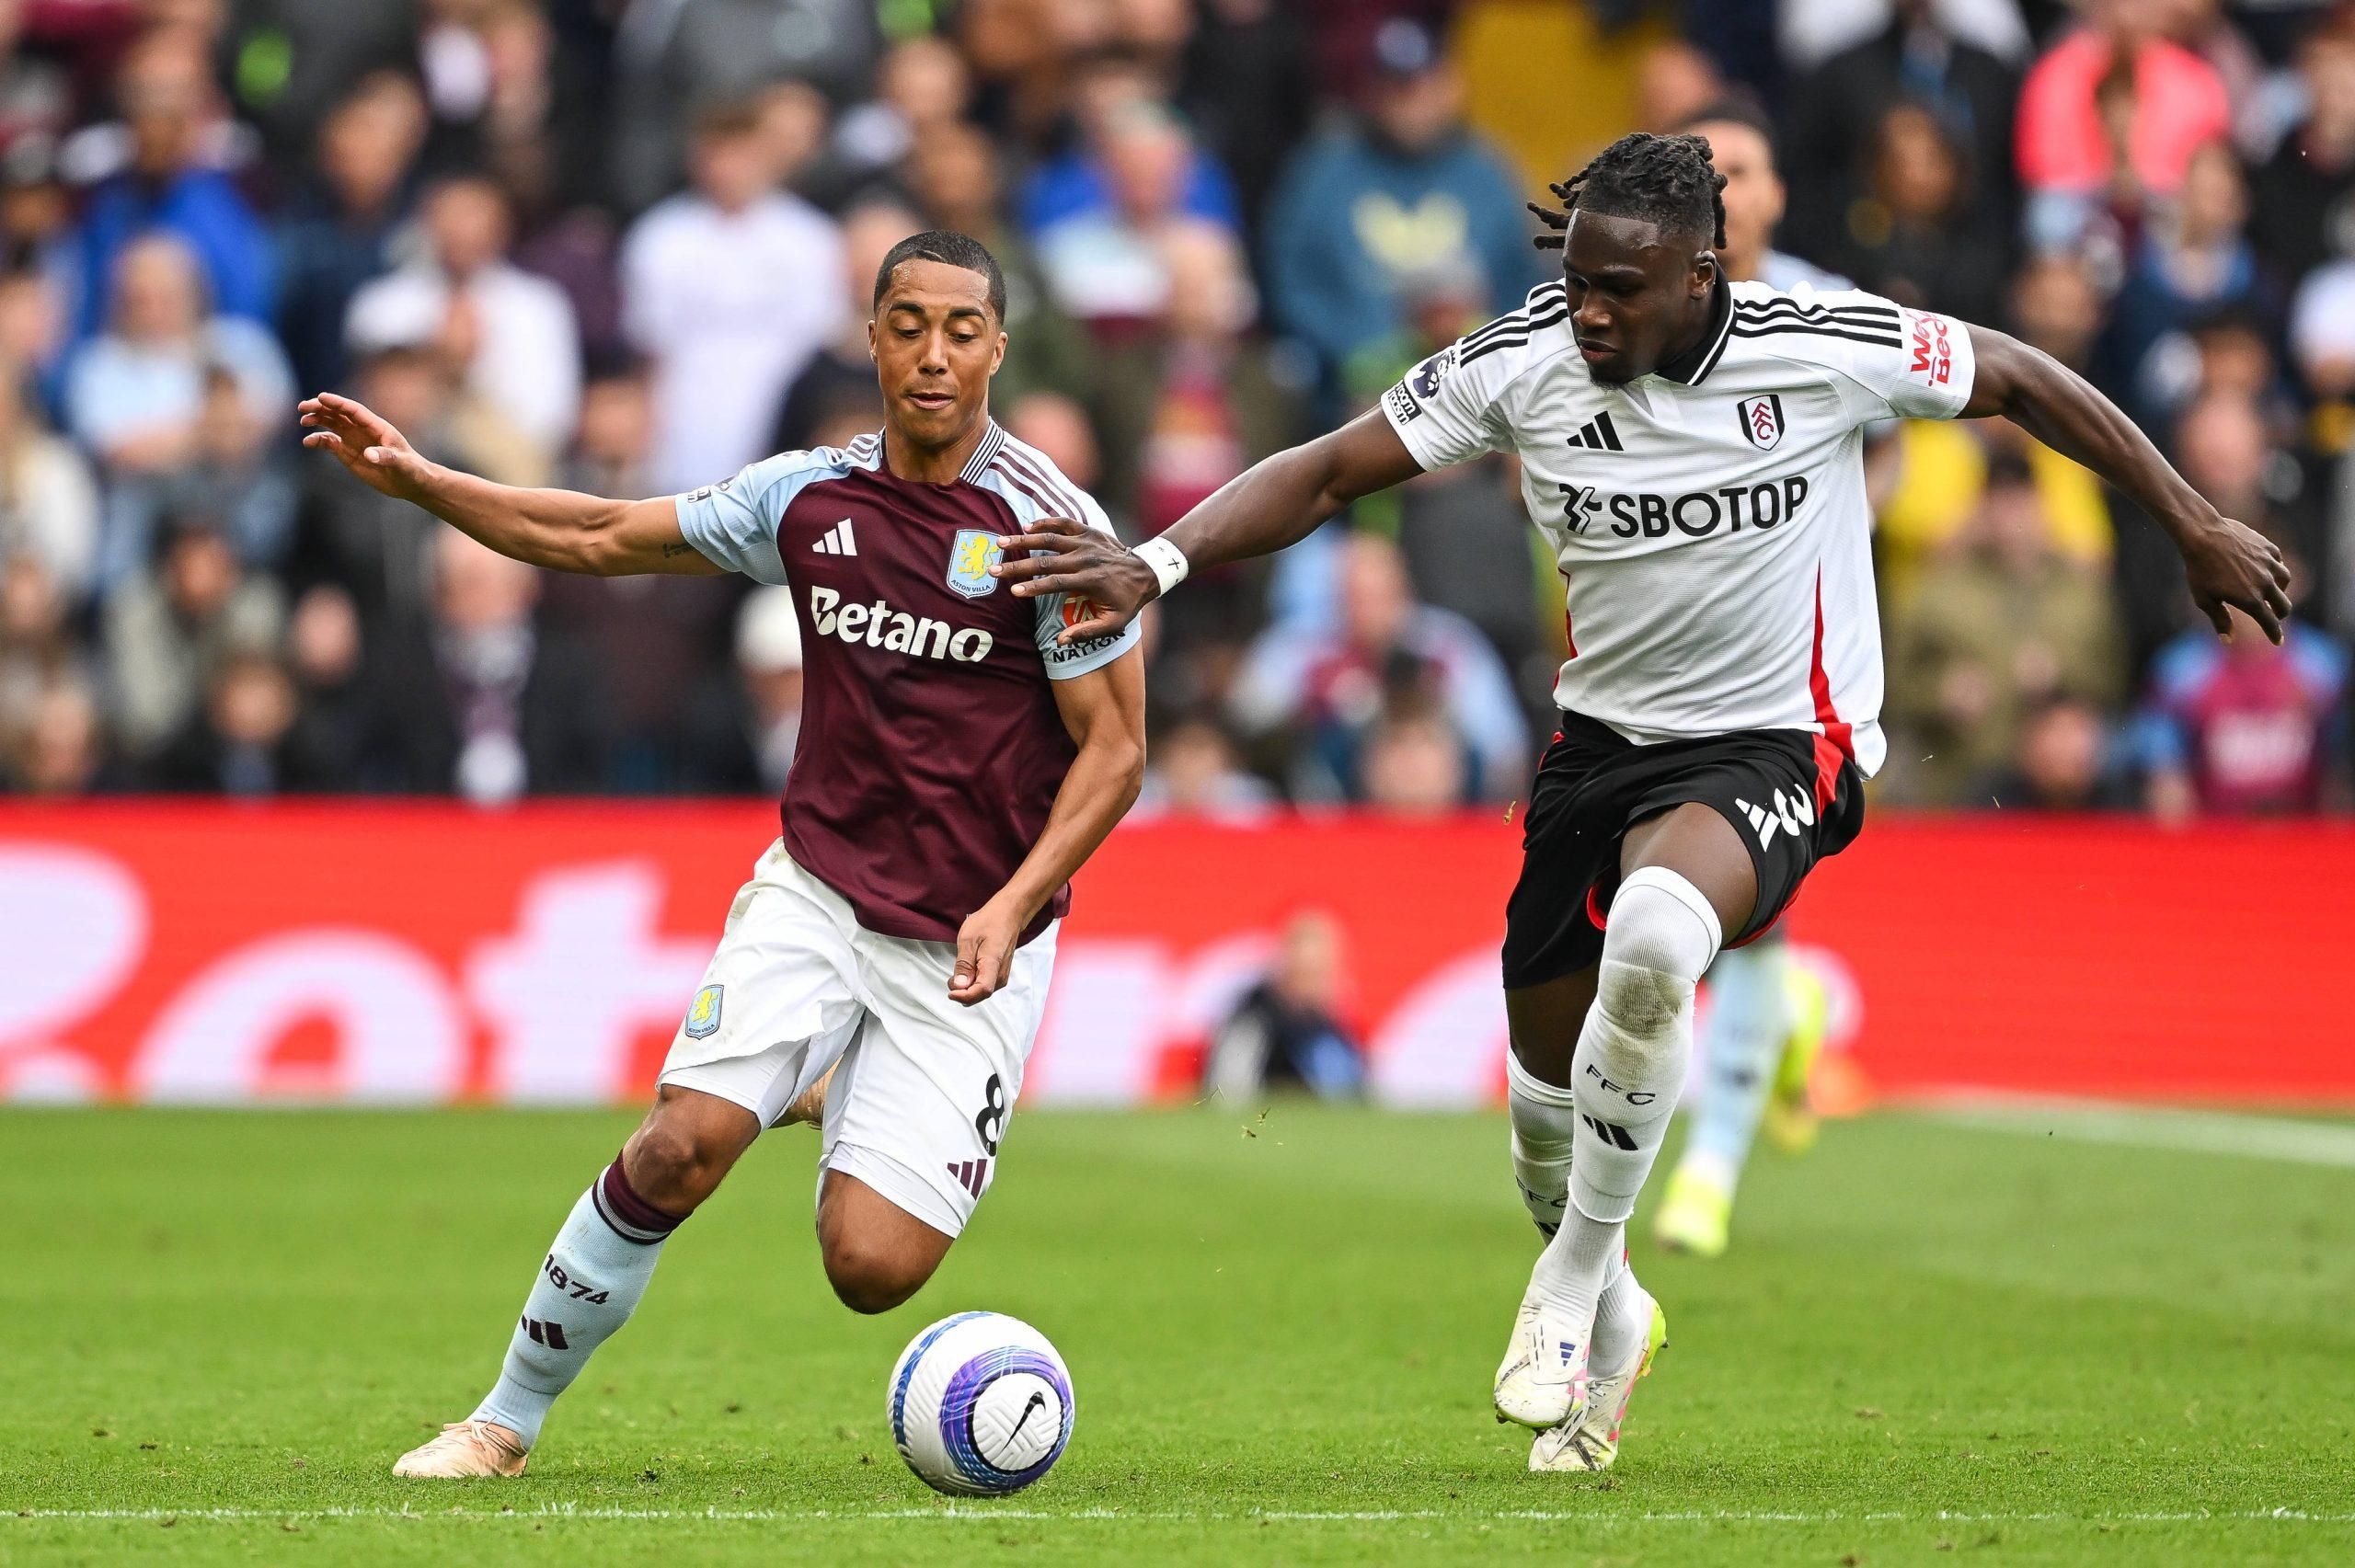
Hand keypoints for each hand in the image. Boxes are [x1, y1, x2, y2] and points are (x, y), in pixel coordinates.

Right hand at [298, 393, 434, 499]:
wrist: (411, 484)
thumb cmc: (412, 471)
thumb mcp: (403, 465)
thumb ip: (387, 458)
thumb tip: (369, 454)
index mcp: (377, 427)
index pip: (354, 410)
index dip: (338, 403)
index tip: (321, 397)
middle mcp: (363, 430)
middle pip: (338, 413)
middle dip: (321, 408)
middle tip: (303, 407)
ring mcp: (354, 440)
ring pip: (331, 424)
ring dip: (317, 419)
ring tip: (303, 420)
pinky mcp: (348, 453)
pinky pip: (329, 442)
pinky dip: (318, 440)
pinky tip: (308, 442)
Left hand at [949, 897, 1025, 1006]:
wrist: (1008, 914)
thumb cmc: (990, 922)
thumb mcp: (968, 939)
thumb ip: (964, 964)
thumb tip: (959, 985)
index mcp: (993, 964)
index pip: (981, 991)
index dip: (964, 996)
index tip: (951, 992)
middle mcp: (1001, 974)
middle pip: (980, 995)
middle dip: (963, 993)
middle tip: (951, 979)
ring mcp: (1002, 975)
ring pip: (982, 992)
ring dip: (968, 988)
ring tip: (960, 971)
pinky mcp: (1000, 974)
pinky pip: (985, 986)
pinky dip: (973, 984)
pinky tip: (968, 971)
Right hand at [989, 516, 1158, 643]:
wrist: (1145, 572)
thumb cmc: (1126, 602)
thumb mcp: (1113, 623)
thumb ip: (1086, 632)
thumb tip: (1059, 641)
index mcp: (1090, 581)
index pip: (1055, 583)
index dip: (1033, 587)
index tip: (1013, 591)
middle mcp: (1086, 558)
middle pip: (1045, 561)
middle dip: (1017, 566)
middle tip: (993, 570)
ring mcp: (1086, 542)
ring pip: (1050, 538)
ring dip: (1024, 540)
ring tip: (1001, 542)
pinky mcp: (1088, 531)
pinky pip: (1064, 523)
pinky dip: (1045, 523)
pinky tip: (1027, 527)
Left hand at [2179, 514, 2291, 643]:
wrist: (2203, 535)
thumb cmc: (2200, 569)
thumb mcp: (2205, 599)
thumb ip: (2220, 620)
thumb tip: (2228, 640)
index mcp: (2250, 600)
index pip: (2270, 623)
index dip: (2274, 634)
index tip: (2277, 641)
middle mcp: (2266, 583)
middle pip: (2283, 605)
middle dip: (2279, 614)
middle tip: (2274, 616)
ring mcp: (2270, 564)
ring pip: (2285, 581)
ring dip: (2280, 590)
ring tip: (2270, 592)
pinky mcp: (2269, 548)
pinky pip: (2278, 562)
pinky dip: (2275, 569)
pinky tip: (2265, 570)